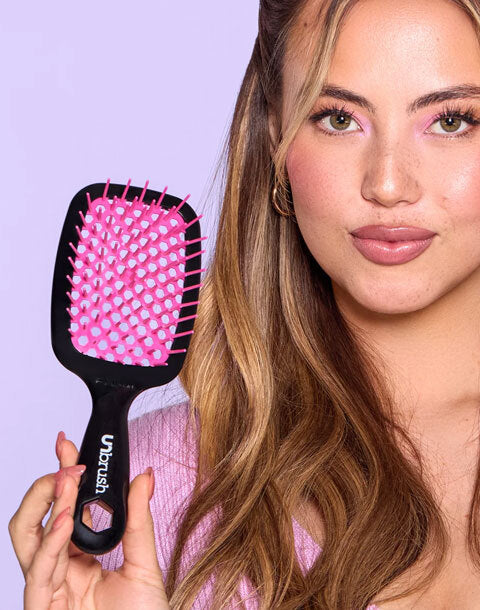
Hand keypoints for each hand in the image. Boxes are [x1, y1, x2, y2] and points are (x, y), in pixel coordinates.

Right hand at [9, 431, 169, 608]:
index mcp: (80, 557)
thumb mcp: (145, 564)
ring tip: (66, 480)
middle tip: (67, 461)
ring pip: (27, 540)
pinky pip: (38, 573)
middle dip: (45, 485)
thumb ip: (140, 519)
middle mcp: (59, 569)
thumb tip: (145, 475)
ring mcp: (49, 589)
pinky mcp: (43, 609)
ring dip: (46, 504)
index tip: (68, 445)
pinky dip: (50, 543)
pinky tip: (65, 521)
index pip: (63, 509)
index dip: (62, 476)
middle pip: (34, 520)